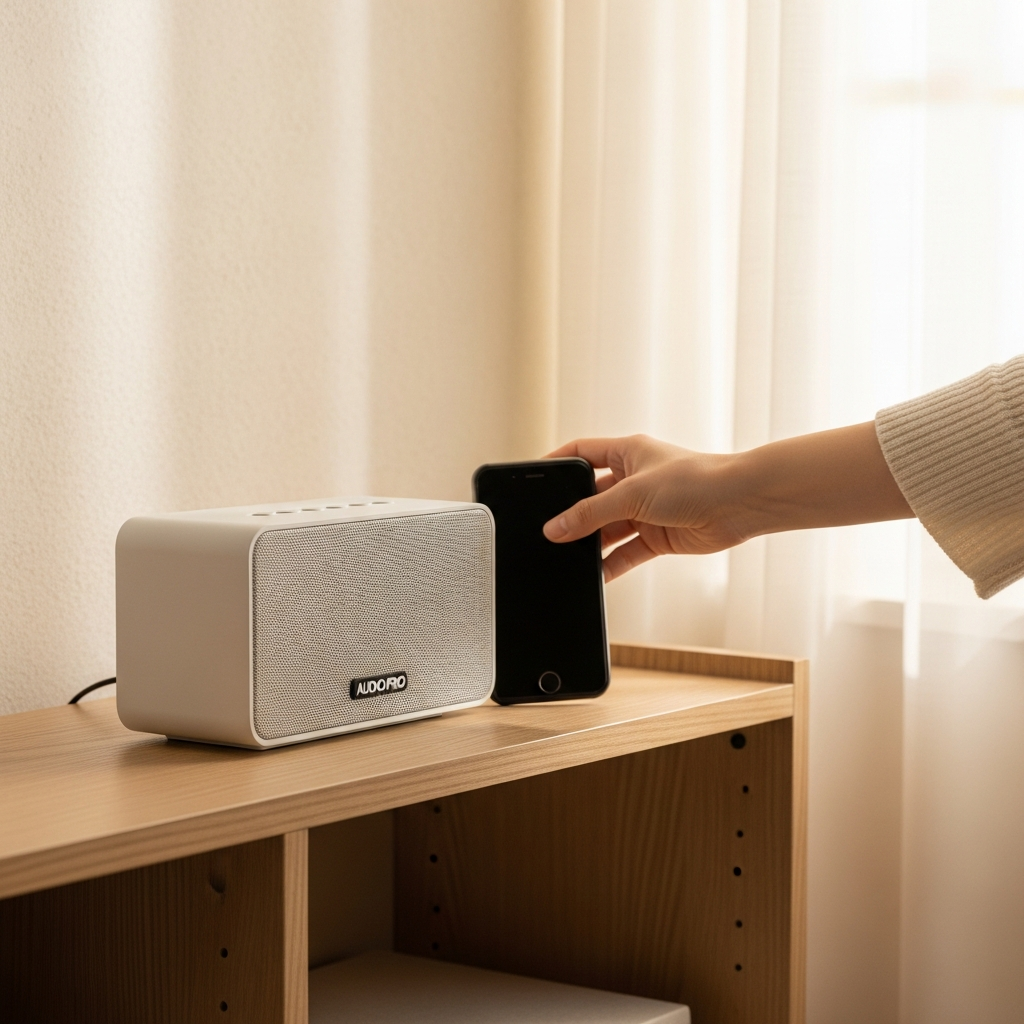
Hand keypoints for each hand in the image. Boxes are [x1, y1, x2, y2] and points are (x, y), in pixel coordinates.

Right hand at [542, 435, 750, 581]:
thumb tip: (556, 528)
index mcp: (626, 453)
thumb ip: (591, 513)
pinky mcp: (658, 536)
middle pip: (591, 498)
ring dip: (592, 543)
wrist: (740, 504)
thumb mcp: (632, 493)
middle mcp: (634, 479)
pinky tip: (597, 574)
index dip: (557, 464)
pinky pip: (627, 553)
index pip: (580, 453)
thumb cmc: (696, 480)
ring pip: (607, 528)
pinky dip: (612, 564)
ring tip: (570, 556)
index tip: (534, 480)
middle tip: (548, 531)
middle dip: (573, 515)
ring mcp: (646, 509)